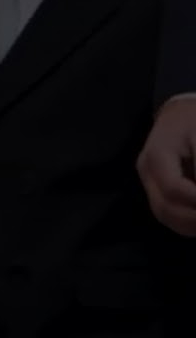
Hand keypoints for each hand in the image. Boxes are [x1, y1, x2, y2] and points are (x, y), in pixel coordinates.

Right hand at [138, 98, 195, 235]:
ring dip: (190, 225)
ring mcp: (148, 181)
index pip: (174, 189)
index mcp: (156, 156)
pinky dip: (186, 222)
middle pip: (165, 208)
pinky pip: (167, 213)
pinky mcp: (154, 188)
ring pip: (164, 215)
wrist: (179, 112)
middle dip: (194, 219)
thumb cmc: (193, 119)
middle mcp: (146, 172)